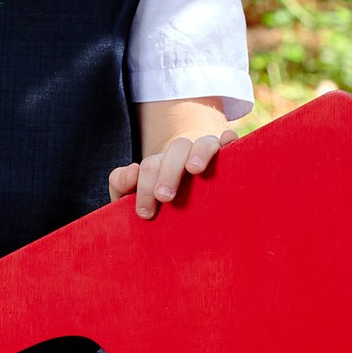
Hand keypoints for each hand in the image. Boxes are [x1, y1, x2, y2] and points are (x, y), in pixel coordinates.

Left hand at [109, 126, 224, 218]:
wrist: (198, 208)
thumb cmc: (163, 207)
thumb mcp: (136, 198)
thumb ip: (121, 185)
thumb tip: (132, 169)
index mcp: (161, 164)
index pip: (150, 166)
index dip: (145, 187)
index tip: (145, 213)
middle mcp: (184, 156)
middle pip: (176, 150)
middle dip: (168, 172)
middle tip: (165, 197)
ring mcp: (207, 153)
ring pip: (204, 143)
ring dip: (199, 153)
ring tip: (194, 170)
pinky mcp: (229, 155)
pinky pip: (230, 139)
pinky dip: (229, 139)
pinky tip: (228, 145)